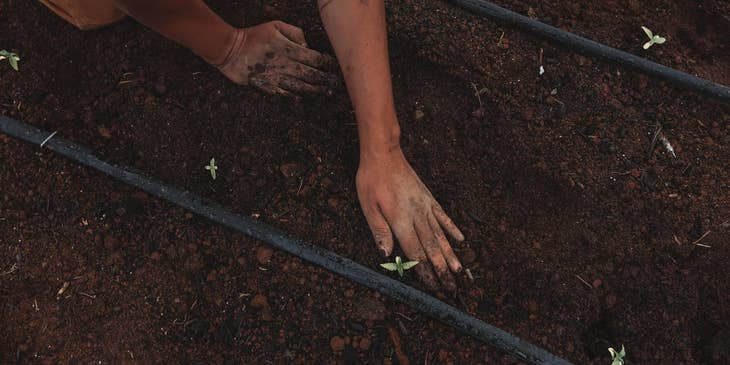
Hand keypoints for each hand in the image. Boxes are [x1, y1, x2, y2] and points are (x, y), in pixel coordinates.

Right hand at [216, 21, 337, 97]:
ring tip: (324, 93)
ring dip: (312, 90)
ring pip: (298, 86)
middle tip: (334, 85)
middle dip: (323, 80)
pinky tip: (302, 99)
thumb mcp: (275, 25)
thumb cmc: (254, 35)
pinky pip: (281, 93)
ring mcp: (273, 75)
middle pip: (309, 74)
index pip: (312, 57)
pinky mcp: (263, 85)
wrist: (228, 48)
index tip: (334, 68)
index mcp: (286, 48)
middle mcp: (282, 63)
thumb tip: (307, 45)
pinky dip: (292, 96)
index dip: (325, 64)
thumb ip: (294, 32)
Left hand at [357, 147, 464, 289]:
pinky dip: (452, 229)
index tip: (432, 286)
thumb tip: (386, 255)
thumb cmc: (372, 180)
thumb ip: (379, 231)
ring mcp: (425, 207)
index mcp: (401, 221)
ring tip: (459, 270)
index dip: (423, 271)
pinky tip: (460, 240)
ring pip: (440, 235)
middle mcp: (417, 216)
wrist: (384, 154)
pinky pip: (443, 217)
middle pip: (431, 248)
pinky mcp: (428, 198)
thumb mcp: (368, 207)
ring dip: (450, 254)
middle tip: (451, 286)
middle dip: (441, 270)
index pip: (414, 252)